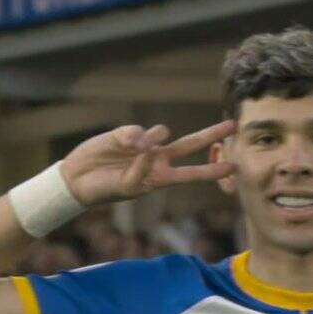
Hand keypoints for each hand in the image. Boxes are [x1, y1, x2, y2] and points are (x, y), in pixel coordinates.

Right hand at [60, 120, 236, 205]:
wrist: (78, 179)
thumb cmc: (104, 189)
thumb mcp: (127, 187)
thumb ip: (140, 170)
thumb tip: (149, 145)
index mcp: (161, 177)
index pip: (192, 174)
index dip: (213, 170)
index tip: (234, 168)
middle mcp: (157, 159)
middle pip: (191, 144)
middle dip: (212, 134)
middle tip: (234, 124)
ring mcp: (144, 144)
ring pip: (162, 132)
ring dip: (151, 139)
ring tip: (133, 150)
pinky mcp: (128, 133)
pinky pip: (138, 131)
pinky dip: (132, 138)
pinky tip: (122, 144)